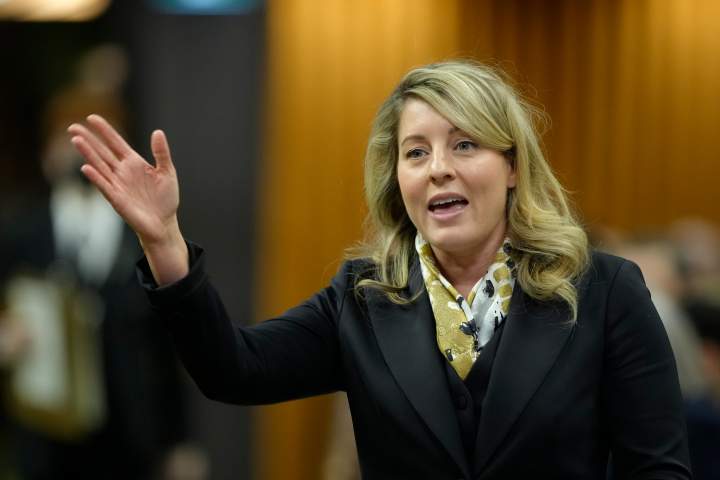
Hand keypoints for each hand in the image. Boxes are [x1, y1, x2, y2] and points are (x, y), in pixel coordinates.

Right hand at [68, 115, 188, 283]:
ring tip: (76, 140)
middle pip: (102, 152)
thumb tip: (157, 131)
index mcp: (134, 163)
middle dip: (88, 139)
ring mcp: (117, 185)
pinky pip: (104, 186)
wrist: (164, 223)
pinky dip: (95, 177)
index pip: (116, 143)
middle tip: (72, 127)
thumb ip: (161, 153)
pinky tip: (86, 167)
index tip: (91, 117)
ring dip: (88, 154)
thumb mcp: (167, 172)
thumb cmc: (165, 198)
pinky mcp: (117, 199)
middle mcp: (122, 172)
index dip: (105, 131)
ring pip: (99, 166)